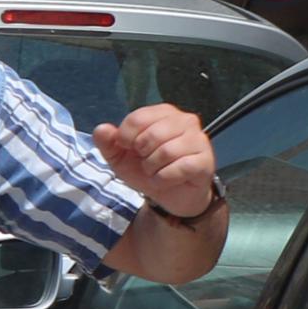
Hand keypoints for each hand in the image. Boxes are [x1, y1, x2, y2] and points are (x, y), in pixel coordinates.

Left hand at [96, 104, 220, 218]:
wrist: (169, 195)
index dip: (125, 138)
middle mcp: (185, 120)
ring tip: (157, 170)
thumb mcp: (119, 157)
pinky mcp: (206, 160)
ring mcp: (199, 139)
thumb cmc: (146, 169)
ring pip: (166, 152)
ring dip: (153, 168)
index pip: (137, 118)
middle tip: (146, 161)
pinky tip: (166, 179)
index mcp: (163, 113)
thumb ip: (107, 142)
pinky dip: (165, 178)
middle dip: (142, 155)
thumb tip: (101, 129)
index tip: (129, 148)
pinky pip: (180, 167)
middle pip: (151, 135)